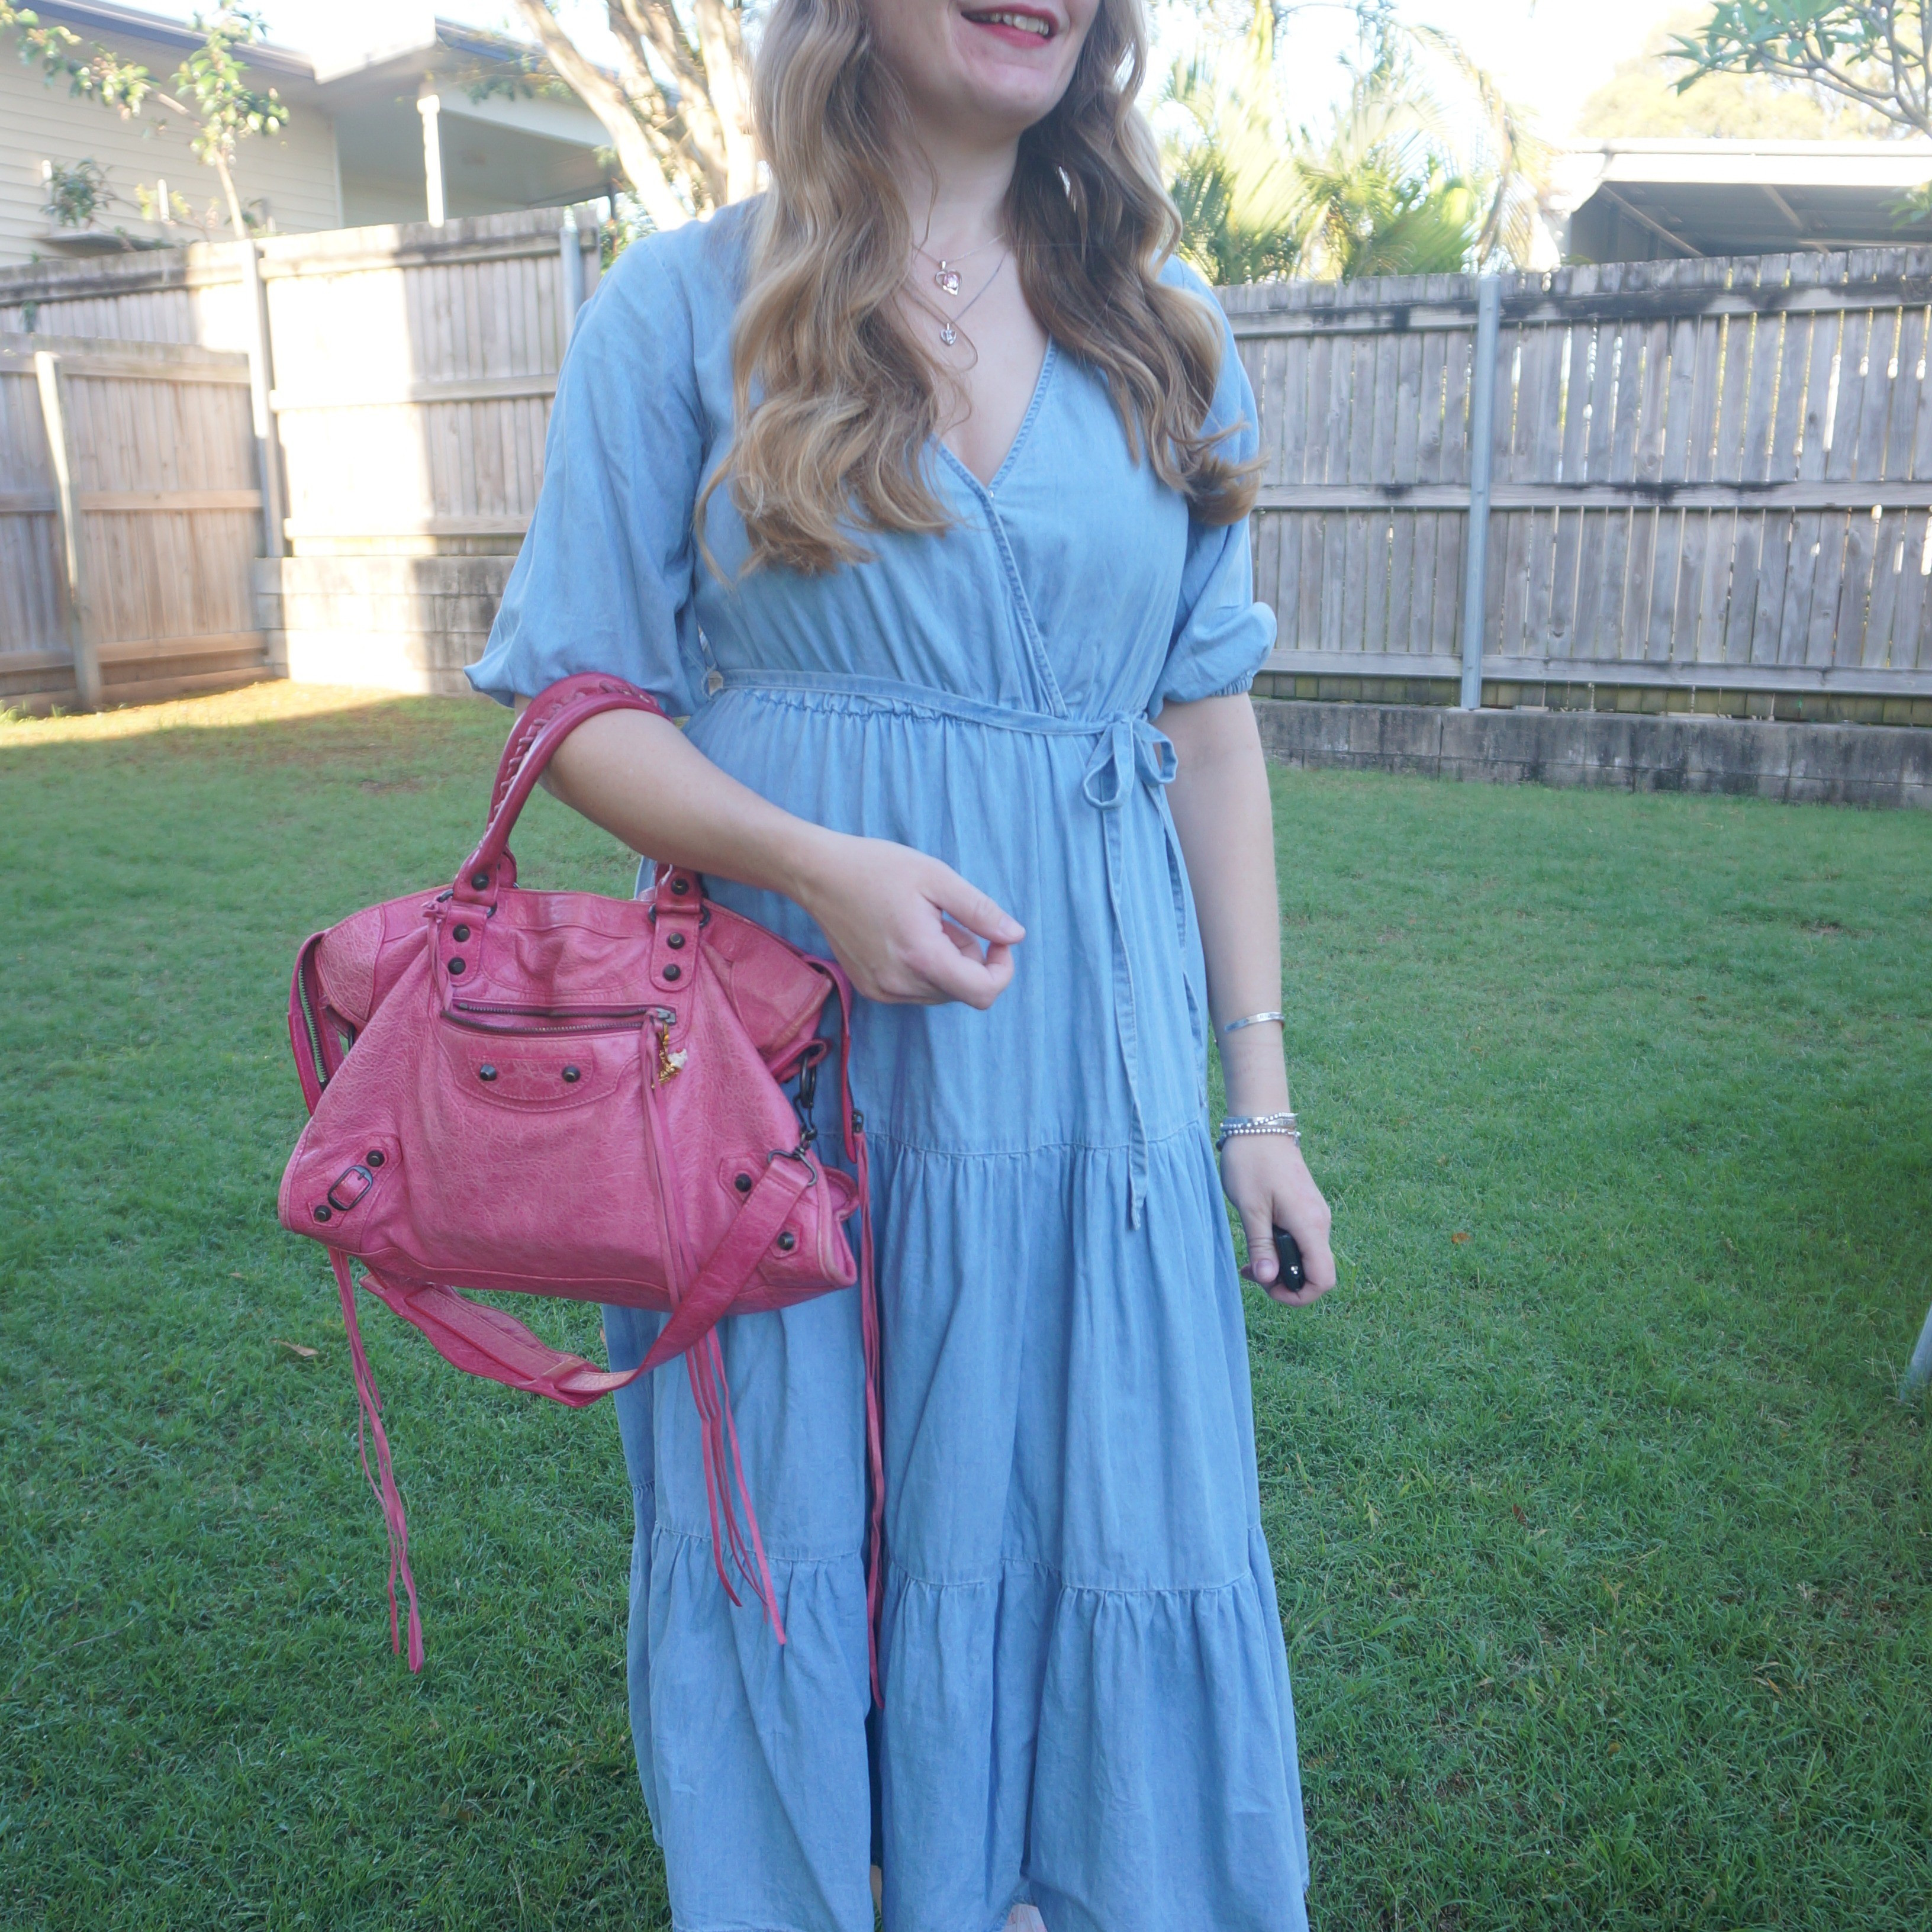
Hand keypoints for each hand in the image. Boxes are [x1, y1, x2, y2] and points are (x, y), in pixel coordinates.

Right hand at [794, 830, 1023, 1008]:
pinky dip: (925, 969)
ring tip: (926, 925)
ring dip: (948, 964)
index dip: (1002, 969)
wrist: (818, 874)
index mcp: (921, 956)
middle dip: (971, 960)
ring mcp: (882, 990)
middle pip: (964, 992)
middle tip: (950, 920)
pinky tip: (906, 936)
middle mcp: (900, 983)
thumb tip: (1016, 936)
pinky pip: (917, 991)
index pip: (983, 992)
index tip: (997, 939)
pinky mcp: (871, 989)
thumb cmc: (877, 868)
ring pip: (941, 993)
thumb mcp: (937, 878)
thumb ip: (980, 911)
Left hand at [1220, 1133, 1335, 1306]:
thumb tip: (1267, 1279)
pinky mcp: (1307, 1209)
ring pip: (1308, 1257)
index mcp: (1310, 1224)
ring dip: (1283, 1266)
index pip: (1322, 1279)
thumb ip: (1261, 1246)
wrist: (1260, 1127)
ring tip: (1251, 1259)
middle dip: (1286, 1282)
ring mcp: (1315, 1215)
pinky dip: (1284, 1250)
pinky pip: (1303, 1241)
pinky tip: (1260, 1241)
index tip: (1268, 1287)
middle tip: (1253, 1271)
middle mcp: (1320, 1222)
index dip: (1299, 1295)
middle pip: (1316, 1272)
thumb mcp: (1251, 1208)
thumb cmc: (1252, 1163)